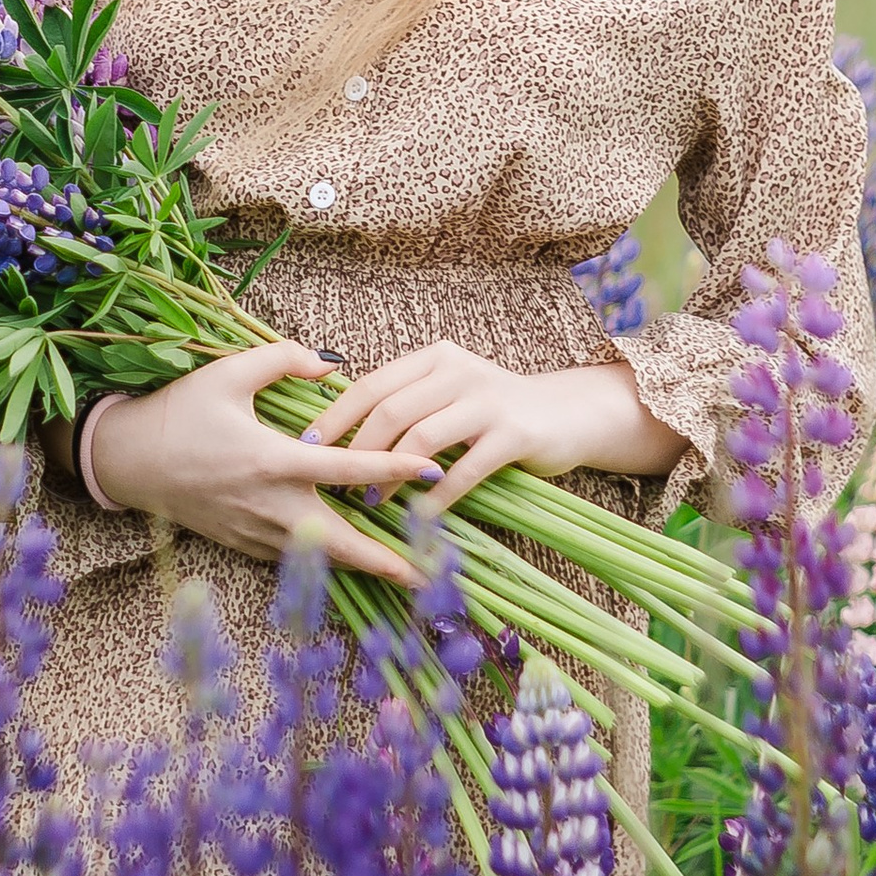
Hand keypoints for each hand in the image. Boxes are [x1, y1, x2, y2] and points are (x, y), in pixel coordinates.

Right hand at [79, 342, 441, 579]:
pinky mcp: (244, 545)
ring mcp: (256, 532)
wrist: (129, 461)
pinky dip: (328, 559)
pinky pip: (296, 556)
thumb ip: (284, 359)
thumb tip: (331, 364)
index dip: (392, 468)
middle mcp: (270, 506)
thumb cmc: (179, 411)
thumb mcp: (228, 372)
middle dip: (390, 561)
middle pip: (343, 542)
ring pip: (322, 557)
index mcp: (272, 460)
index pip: (347, 468)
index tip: (431, 471)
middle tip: (432, 574)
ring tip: (408, 571)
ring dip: (364, 564)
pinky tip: (355, 557)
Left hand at [305, 340, 681, 521]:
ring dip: (389, 474)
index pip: (372, 384)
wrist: (569, 414)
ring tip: (370, 501)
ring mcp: (487, 401)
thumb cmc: (497, 411)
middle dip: (355, 450)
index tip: (305, 445)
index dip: (336, 416)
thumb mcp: (452, 393)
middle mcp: (458, 372)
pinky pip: (462, 469)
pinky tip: (417, 517)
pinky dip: (434, 496)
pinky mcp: (512, 434)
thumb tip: (344, 436)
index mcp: (436, 359)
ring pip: (421, 437)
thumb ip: (410, 403)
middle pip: (390, 410)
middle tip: (334, 483)